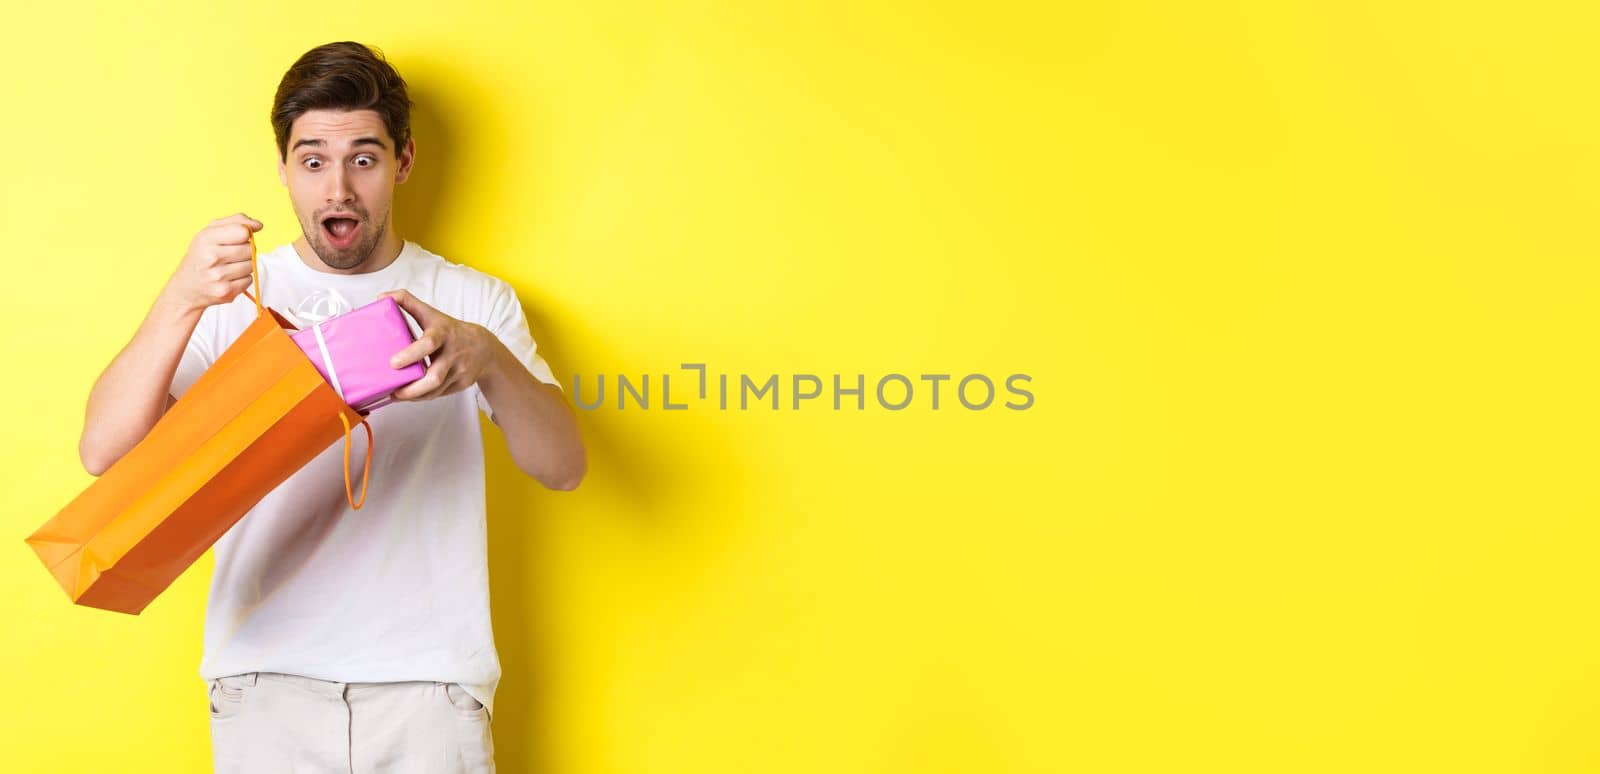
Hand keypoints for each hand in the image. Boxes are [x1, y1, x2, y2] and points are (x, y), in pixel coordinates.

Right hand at [164, 213, 261, 315]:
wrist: (186, 288)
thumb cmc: (202, 255)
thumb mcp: (211, 232)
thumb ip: (236, 221)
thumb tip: (258, 225)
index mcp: (206, 239)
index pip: (242, 232)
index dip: (245, 234)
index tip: (239, 237)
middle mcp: (211, 257)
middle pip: (250, 249)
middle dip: (245, 250)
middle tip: (230, 254)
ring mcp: (218, 276)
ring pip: (251, 265)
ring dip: (245, 265)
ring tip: (228, 266)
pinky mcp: (226, 291)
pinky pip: (249, 280)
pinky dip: (243, 279)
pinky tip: (228, 278)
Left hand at [380, 289, 498, 401]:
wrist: (483, 347)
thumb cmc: (450, 330)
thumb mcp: (431, 313)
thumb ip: (407, 302)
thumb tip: (381, 297)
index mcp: (443, 333)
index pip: (429, 343)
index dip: (411, 354)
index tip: (393, 363)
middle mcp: (452, 353)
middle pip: (434, 376)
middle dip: (412, 388)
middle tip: (393, 391)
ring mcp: (458, 370)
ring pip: (435, 390)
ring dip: (414, 396)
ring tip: (396, 396)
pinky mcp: (461, 383)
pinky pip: (439, 394)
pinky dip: (423, 397)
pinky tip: (410, 396)